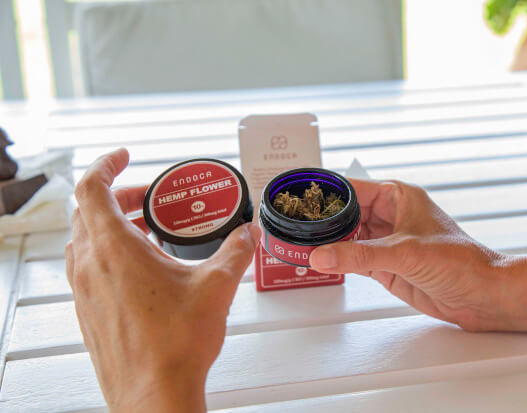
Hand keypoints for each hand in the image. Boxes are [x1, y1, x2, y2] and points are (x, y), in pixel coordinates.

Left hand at [65, 149, 259, 411]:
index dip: (106, 165)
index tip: (124, 157)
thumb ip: (235, 252)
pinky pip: (87, 268)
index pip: (91, 188)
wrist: (154, 395)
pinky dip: (107, 254)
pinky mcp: (88, 313)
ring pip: (84, 240)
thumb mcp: (216, 287)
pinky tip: (142, 270)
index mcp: (115, 250)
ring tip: (146, 231)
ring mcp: (84, 292)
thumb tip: (247, 234)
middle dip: (118, 196)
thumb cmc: (174, 345)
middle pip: (88, 212)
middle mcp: (90, 267)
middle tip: (148, 199)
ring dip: (110, 225)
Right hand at [309, 179, 508, 331]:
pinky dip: (338, 261)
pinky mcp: (386, 265)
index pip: (352, 188)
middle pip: (346, 213)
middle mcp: (391, 215)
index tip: (300, 201)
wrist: (482, 295)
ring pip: (348, 237)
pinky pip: (354, 259)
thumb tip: (323, 256)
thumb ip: (360, 255)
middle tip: (296, 227)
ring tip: (302, 244)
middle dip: (323, 221)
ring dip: (329, 242)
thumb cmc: (461, 261)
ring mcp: (387, 241)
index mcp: (398, 196)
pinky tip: (321, 261)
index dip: (326, 195)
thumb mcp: (405, 253)